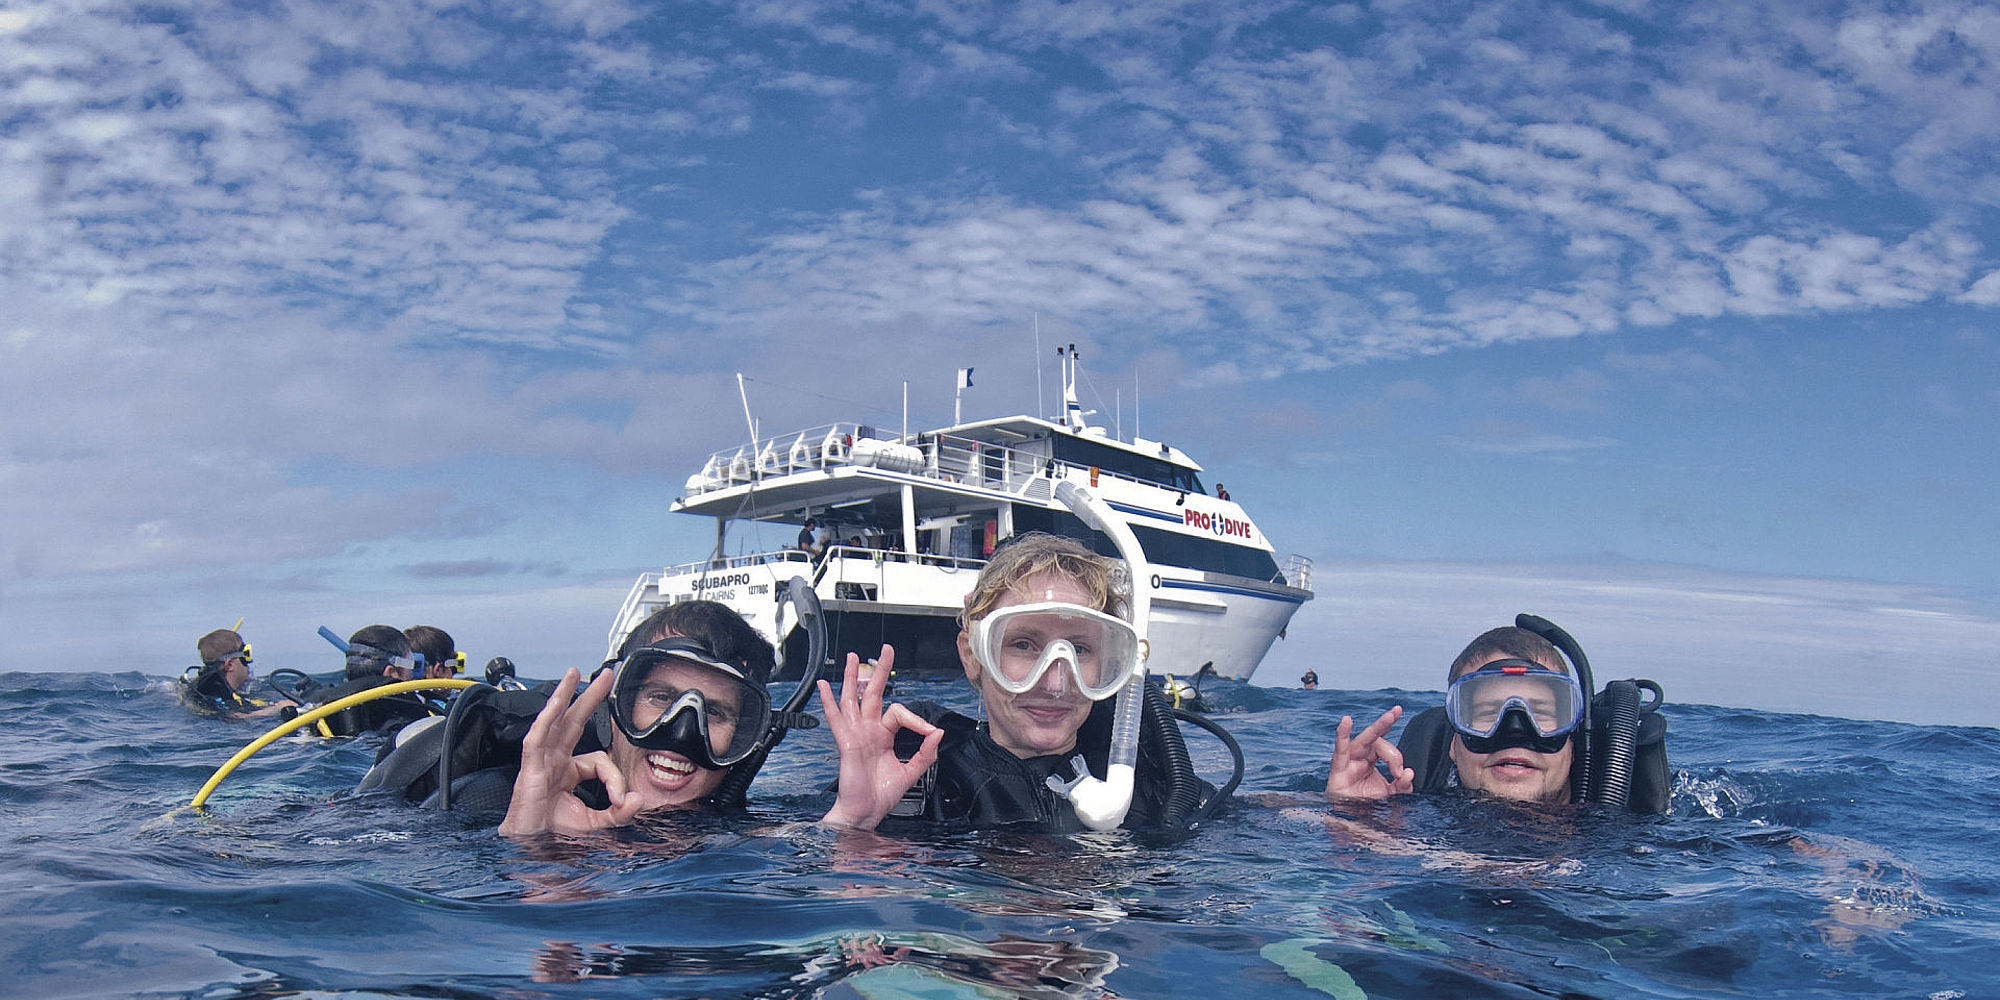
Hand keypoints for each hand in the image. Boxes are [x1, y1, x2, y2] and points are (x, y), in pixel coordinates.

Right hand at [500, 668, 646, 836]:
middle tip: (604, 674)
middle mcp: (555, 759)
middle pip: (574, 720)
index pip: (599, 761)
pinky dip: (547, 719)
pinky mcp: (531, 766)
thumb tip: (638, 800)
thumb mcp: (595, 823)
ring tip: (574, 673)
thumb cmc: (554, 831)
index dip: (614, 778)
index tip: (621, 800)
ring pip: (553, 720)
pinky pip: (538, 737)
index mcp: (569, 770)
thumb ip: (618, 813)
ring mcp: (542, 760)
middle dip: (589, 696)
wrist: (530, 846)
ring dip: (563, 695)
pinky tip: (557, 703)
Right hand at [818, 645, 942, 830]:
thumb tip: (937, 732)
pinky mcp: (846, 743)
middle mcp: (868, 731)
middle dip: (879, 671)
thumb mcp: (910, 772)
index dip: (916, 719)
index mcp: (883, 736)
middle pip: (873, 694)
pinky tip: (823, 687)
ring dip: (851, 678)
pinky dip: (829, 702)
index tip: (929, 731)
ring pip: (852, 700)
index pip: (899, 713)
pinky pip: (836, 719)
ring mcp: (855, 735)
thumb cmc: (881, 795)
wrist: (866, 813)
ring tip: (852, 657)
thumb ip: (925, 753)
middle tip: (885, 650)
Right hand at [1325, 705, 1414, 801]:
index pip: (1386, 747)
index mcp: (1371, 758)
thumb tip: (1410, 773)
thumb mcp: (1390, 794)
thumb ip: (1402, 786)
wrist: (1350, 819)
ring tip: (1390, 717)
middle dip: (1386, 726)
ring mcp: (1349, 760)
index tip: (1402, 773)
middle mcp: (1360, 755)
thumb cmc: (1366, 802)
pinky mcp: (1338, 768)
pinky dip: (1342, 734)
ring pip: (1364, 740)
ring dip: (1377, 727)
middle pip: (1377, 741)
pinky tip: (1346, 721)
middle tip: (1396, 714)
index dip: (1396, 756)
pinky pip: (1340, 749)